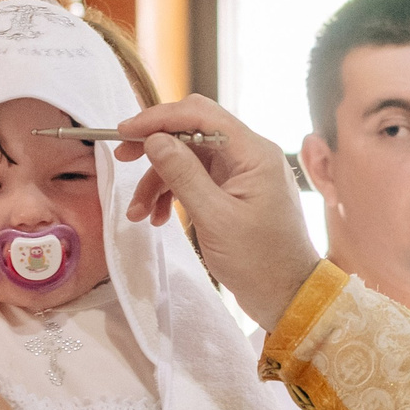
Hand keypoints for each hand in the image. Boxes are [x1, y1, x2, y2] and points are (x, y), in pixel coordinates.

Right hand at [111, 97, 320, 330]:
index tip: (125, 130)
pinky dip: (172, 194)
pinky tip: (157, 217)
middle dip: (155, 146)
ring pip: (188, 159)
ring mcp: (241, 174)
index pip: (201, 114)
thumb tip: (154, 140)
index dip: (159, 118)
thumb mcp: (215, 218)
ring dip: (158, 180)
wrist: (287, 296)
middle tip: (122, 158)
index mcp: (254, 153)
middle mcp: (249, 155)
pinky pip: (195, 180)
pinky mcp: (233, 192)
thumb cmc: (260, 261)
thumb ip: (183, 175)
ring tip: (137, 213)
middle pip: (192, 132)